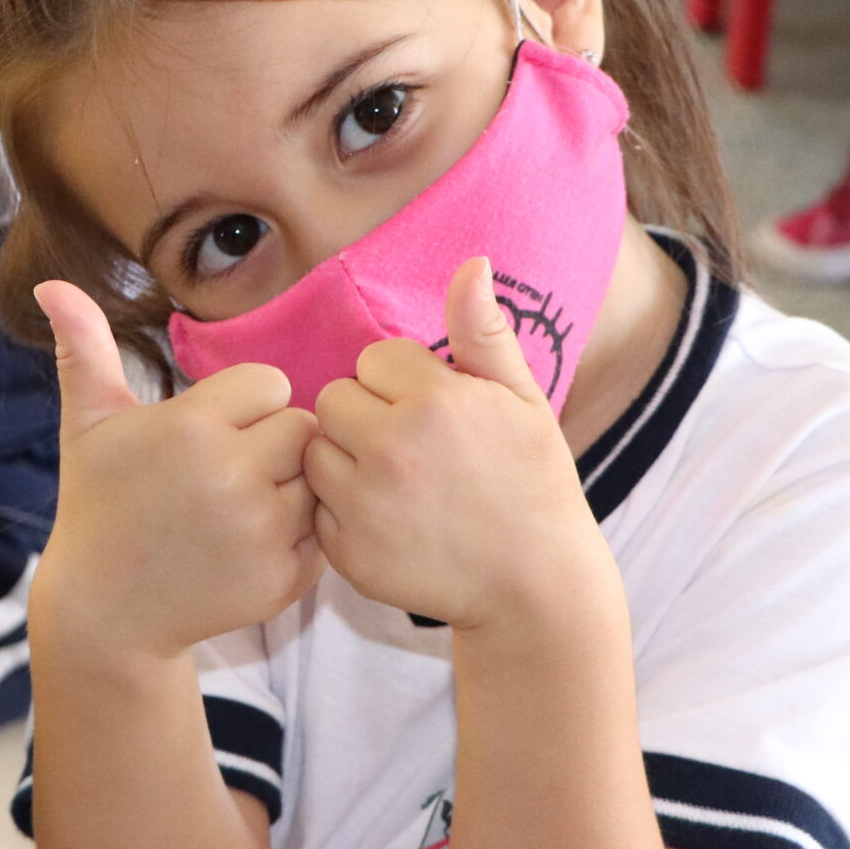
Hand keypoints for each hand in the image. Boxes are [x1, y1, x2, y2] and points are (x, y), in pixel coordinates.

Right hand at [30, 283, 322, 664]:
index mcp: (192, 429)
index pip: (270, 383)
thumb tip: (51, 281)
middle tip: (228, 472)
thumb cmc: (98, 504)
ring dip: (290, 488)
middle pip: (300, 427)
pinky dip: (297, 537)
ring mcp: (261, 534)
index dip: (244, 405)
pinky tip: (249, 543)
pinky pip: (322, 533)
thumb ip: (85, 347)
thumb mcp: (87, 424)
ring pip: (318, 479)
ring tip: (239, 506)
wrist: (105, 611)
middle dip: (271, 444)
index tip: (210, 432)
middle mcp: (232, 478)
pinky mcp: (283, 581)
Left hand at [306, 258, 608, 627]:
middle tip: (412, 451)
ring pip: (316, 451)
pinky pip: (317, 507)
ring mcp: (364, 505)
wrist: (534, 587)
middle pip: (333, 400)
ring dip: (344, 461)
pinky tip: (388, 522)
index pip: (372, 359)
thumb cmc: (533, 484)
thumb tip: (472, 261)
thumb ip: (484, 332)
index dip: (402, 384)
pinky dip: (342, 513)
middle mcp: (390, 450)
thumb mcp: (523, 401)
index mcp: (434, 402)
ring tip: (397, 484)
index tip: (435, 415)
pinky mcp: (346, 551)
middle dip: (365, 417)